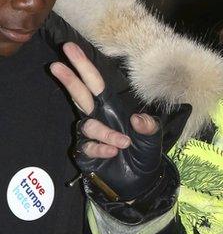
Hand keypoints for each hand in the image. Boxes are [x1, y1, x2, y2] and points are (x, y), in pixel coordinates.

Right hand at [51, 42, 163, 201]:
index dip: (84, 66)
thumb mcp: (155, 138)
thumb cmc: (145, 155)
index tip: (70, 49)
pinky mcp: (85, 153)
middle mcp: (99, 118)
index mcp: (113, 108)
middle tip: (56, 65)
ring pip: (87, 125)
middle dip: (70, 79)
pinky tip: (113, 153)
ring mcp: (90, 136)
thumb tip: (138, 118)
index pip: (95, 83)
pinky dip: (101, 148)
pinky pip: (86, 146)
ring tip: (123, 143)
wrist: (140, 183)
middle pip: (80, 95)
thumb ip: (151, 127)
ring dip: (105, 132)